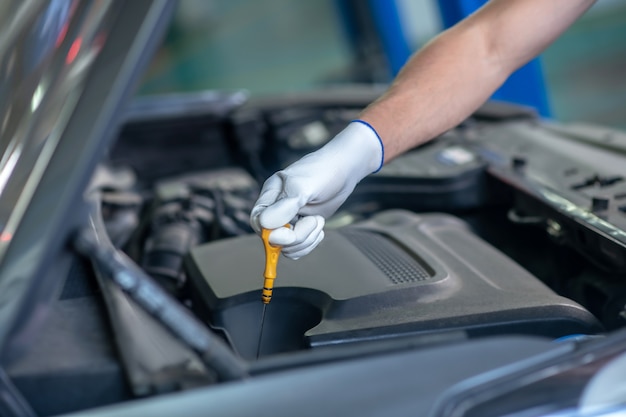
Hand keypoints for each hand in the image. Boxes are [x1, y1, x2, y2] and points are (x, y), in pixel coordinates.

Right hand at [250, 121, 382, 258]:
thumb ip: (284, 207)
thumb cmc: (322, 172)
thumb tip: (264, 224)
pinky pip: (299, 247)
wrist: (344, 169)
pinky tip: (319, 227)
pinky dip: (311, 242)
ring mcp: (290, 220)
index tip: (290, 234)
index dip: (271, 233)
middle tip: (315, 220)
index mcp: (270, 196)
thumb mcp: (303, 187)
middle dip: (296, 237)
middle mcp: (277, 210)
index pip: (258, 221)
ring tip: (319, 220)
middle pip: (274, 239)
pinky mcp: (303, 227)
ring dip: (307, 239)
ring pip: (288, 246)